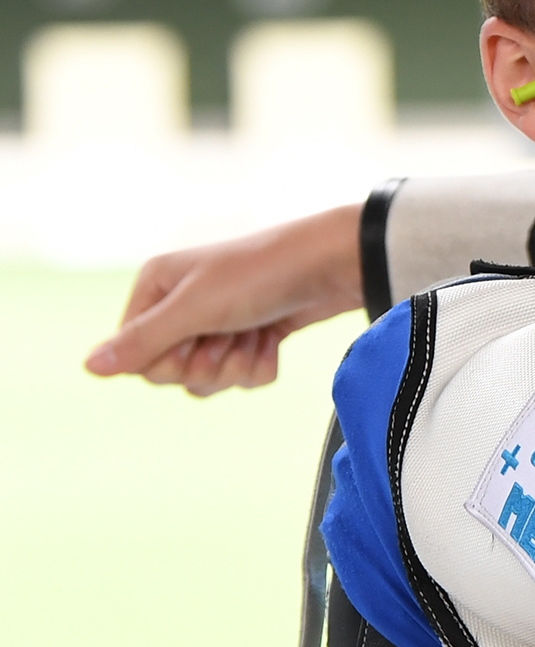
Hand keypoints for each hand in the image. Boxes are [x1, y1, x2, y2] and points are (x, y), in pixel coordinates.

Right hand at [84, 204, 366, 395]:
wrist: (335, 267)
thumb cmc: (262, 274)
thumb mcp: (197, 308)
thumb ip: (144, 341)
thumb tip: (88, 367)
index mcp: (155, 288)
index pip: (136, 356)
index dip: (167, 361)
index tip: (195, 340)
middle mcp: (181, 304)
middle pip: (171, 372)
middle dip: (207, 364)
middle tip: (231, 336)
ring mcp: (219, 322)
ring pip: (209, 379)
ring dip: (237, 366)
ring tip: (257, 334)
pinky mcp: (253, 336)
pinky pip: (243, 377)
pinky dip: (261, 364)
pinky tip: (275, 338)